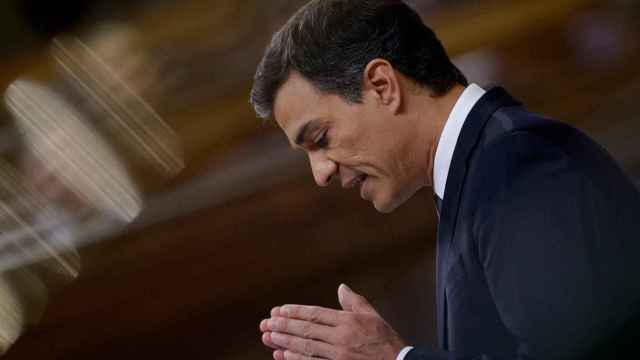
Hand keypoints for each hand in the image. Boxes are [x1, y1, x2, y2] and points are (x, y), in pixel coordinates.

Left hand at [259, 284, 405, 359]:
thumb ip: (353, 301)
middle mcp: (340, 337)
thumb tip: (341, 287)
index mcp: (347, 321)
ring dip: (285, 342)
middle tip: (266, 323)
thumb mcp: (372, 315)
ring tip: (269, 337)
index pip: (315, 314)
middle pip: (306, 330)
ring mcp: (338, 355)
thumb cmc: (385, 340)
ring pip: (306, 347)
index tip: (279, 310)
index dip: (295, 312)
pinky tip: (283, 355)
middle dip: (284, 326)